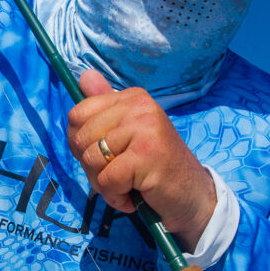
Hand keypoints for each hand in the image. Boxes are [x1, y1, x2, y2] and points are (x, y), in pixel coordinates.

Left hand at [67, 70, 215, 251]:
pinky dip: (115, 196)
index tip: (106, 156)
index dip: (81, 144)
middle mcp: (139, 106)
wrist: (192, 196)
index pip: (77, 114)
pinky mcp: (147, 154)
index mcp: (132, 98)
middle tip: (119, 174)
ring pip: (91, 159)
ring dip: (103, 184)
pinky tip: (132, 196)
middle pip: (80, 138)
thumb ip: (104, 108)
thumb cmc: (155, 168)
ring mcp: (145, 127)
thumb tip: (85, 74)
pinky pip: (107, 180)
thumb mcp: (127, 135)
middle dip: (92, 167)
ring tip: (128, 184)